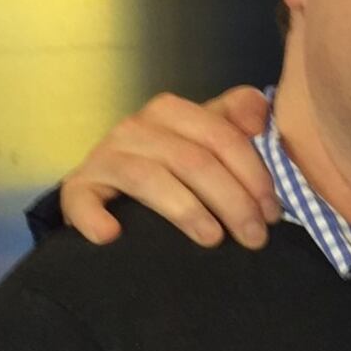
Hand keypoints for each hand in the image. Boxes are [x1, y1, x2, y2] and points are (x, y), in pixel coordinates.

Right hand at [59, 87, 282, 249]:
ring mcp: (105, 155)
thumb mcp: (208, 135)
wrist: (109, 184)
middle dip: (232, 201)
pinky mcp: (78, 186)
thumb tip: (259, 118)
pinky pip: (82, 199)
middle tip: (255, 237)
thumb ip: (239, 117)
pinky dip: (95, 217)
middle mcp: (137, 126)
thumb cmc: (171, 161)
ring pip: (151, 178)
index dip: (253, 176)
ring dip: (187, 211)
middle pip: (193, 161)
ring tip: (213, 239)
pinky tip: (112, 236)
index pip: (223, 138)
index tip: (273, 212)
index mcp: (173, 111)